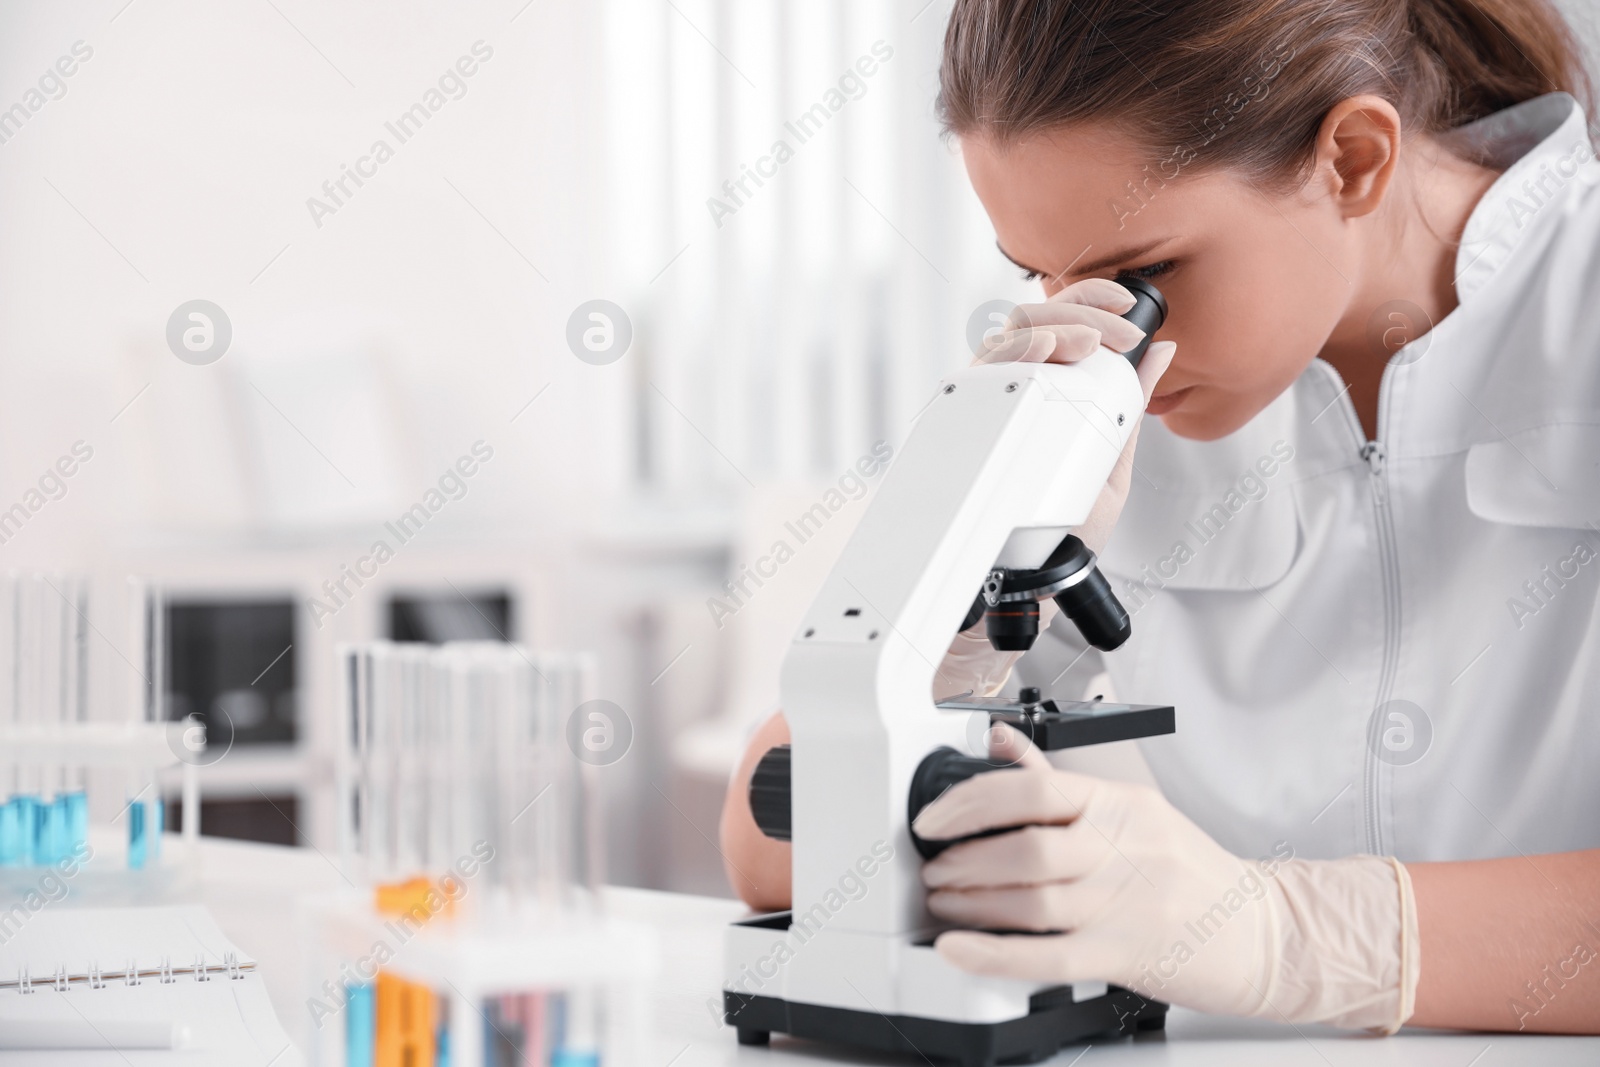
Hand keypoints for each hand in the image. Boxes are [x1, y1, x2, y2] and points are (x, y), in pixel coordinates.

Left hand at [913, 727, 1418, 1030]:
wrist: (1266, 931)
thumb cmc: (1193, 872)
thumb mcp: (1135, 810)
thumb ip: (1060, 780)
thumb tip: (1001, 742)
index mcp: (1121, 805)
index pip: (1032, 790)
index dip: (970, 802)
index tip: (933, 819)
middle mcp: (1125, 849)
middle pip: (1028, 849)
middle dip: (964, 861)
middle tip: (934, 870)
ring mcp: (1129, 905)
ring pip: (1034, 902)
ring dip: (972, 905)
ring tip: (944, 904)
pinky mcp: (1128, 956)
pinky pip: (1049, 956)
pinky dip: (995, 954)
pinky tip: (961, 950)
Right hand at [974, 278, 1175, 553]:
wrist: (1036, 583)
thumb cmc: (1066, 531)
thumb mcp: (1113, 462)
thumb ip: (1130, 405)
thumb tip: (1165, 350)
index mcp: (1045, 392)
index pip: (1061, 324)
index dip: (1094, 302)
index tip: (1130, 307)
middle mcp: (1010, 391)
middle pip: (1032, 320)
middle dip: (1081, 312)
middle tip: (1121, 334)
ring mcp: (984, 406)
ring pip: (1005, 336)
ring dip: (1050, 327)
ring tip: (1086, 343)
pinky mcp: (962, 424)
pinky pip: (978, 372)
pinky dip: (1011, 353)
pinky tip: (1041, 352)